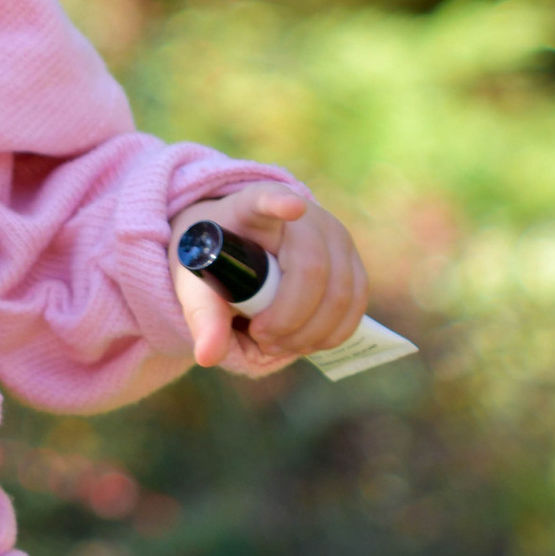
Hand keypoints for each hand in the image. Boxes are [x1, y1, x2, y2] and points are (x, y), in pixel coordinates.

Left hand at [172, 180, 368, 382]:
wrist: (243, 253)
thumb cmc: (218, 264)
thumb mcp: (198, 285)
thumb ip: (202, 316)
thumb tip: (208, 357)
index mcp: (252, 206)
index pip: (266, 199)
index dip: (279, 203)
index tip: (291, 208)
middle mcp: (304, 216)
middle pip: (312, 268)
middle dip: (289, 317)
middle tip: (260, 338)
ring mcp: (335, 236)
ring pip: (341, 291)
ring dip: (310, 332)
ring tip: (275, 344)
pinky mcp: (352, 261)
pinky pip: (356, 301)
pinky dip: (332, 332)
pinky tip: (305, 343)